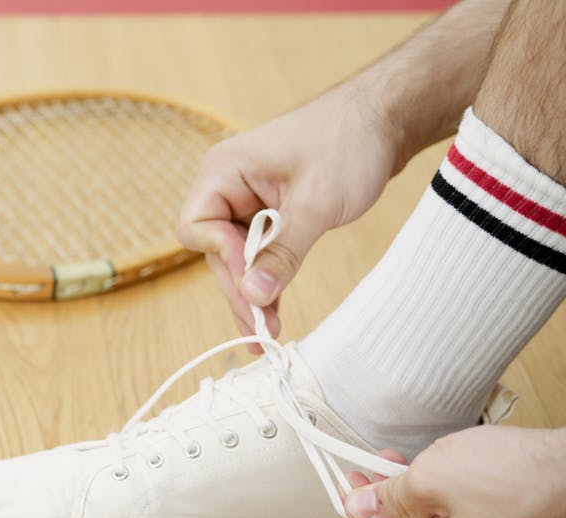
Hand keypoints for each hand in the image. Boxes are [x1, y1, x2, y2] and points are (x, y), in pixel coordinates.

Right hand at [176, 89, 399, 346]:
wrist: (385, 118)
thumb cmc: (348, 143)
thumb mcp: (315, 204)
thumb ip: (282, 252)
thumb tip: (253, 297)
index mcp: (223, 171)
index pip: (197, 227)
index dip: (223, 257)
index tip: (255, 282)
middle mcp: (227, 186)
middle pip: (216, 250)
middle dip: (240, 287)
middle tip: (261, 329)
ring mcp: (247, 200)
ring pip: (237, 257)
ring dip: (253, 291)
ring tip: (268, 332)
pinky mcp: (269, 213)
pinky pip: (258, 253)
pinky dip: (267, 279)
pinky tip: (273, 310)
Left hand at [342, 426, 565, 517]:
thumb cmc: (528, 480)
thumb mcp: (432, 479)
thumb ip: (387, 499)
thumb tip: (362, 508)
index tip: (347, 494)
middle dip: (387, 509)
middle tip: (369, 474)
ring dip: (414, 505)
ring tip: (401, 468)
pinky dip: (445, 510)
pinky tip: (434, 478)